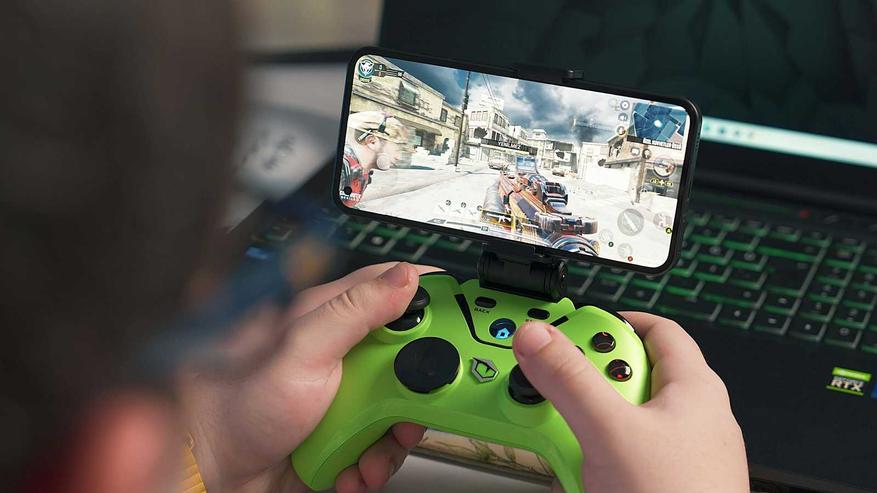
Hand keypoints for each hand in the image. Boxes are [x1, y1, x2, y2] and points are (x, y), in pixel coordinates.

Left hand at [180, 262, 437, 492]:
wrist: (208, 468)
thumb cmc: (234, 401)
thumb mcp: (301, 348)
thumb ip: (355, 309)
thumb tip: (405, 278)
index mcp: (332, 317)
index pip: (396, 292)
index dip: (432, 300)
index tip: (462, 316)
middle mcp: (341, 354)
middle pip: (410, 358)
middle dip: (418, 388)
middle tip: (412, 405)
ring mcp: (343, 397)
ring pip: (399, 409)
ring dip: (392, 438)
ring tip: (369, 449)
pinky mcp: (342, 435)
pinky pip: (380, 448)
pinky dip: (372, 465)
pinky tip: (350, 468)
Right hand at [512, 313, 747, 492]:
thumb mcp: (610, 432)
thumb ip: (570, 379)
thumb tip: (539, 337)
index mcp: (694, 388)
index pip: (655, 329)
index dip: (611, 322)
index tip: (569, 329)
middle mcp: (690, 418)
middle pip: (627, 377)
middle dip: (585, 384)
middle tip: (557, 391)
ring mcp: (677, 456)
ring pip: (618, 421)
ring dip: (582, 427)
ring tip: (565, 441)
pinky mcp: (659, 484)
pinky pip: (619, 457)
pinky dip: (593, 459)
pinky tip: (578, 475)